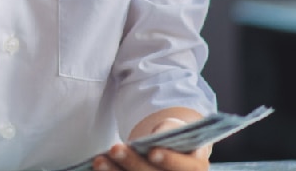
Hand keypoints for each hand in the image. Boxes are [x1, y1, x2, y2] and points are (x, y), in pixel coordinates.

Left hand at [93, 118, 210, 170]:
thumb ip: (168, 131)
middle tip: (115, 148)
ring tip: (99, 160)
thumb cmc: (172, 139)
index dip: (169, 161)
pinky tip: (99, 169)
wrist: (168, 153)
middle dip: (133, 163)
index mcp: (196, 168)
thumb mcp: (174, 129)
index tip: (152, 151)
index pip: (186, 168)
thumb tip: (155, 137)